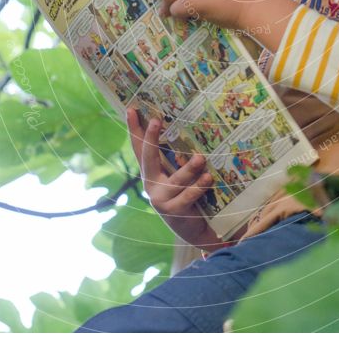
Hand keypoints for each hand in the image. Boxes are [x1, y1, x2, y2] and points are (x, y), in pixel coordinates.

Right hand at [126, 108, 222, 250]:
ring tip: (201, 158)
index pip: (140, 148)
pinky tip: (208, 179)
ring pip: (176, 179)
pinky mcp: (174, 212)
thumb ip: (178, 158)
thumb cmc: (186, 196)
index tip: (131, 109)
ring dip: (189, 168)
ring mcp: (161, 199)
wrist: (192, 230)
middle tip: (156, 120)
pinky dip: (199, 187)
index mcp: (151, 173)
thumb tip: (184, 132)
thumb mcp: (179, 175)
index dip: (134, 129)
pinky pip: (188, 195)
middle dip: (151, 138)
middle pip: (148, 158)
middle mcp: (151, 184)